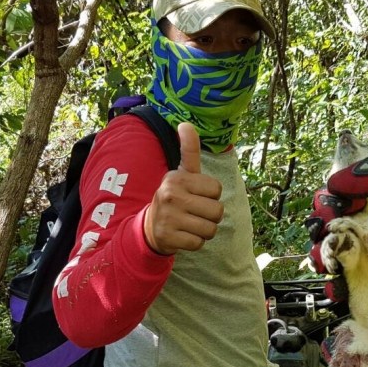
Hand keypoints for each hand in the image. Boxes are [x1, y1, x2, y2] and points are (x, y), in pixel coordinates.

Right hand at [144, 123, 223, 254]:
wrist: (149, 227)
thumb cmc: (175, 197)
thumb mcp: (182, 173)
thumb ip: (189, 150)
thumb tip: (186, 123)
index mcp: (177, 178)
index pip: (217, 189)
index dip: (211, 195)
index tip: (196, 195)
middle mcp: (171, 195)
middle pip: (218, 211)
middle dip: (211, 216)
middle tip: (195, 213)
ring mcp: (169, 217)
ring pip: (211, 229)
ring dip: (205, 230)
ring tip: (190, 224)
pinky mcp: (168, 237)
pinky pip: (199, 243)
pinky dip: (196, 242)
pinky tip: (184, 235)